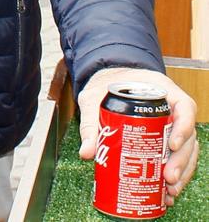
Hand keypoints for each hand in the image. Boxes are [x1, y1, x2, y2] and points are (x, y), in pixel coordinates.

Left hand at [78, 67, 198, 205]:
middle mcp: (173, 108)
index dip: (182, 127)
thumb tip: (87, 153)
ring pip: (187, 150)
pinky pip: (177, 156)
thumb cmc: (104, 86)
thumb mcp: (94, 100)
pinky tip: (167, 191)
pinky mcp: (166, 138)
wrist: (105, 83)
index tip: (171, 145)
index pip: (184, 107)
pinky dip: (175, 174)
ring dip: (182, 172)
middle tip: (168, 178)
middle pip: (187, 135)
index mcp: (162, 91)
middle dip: (181, 160)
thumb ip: (90, 124)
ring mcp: (172, 124)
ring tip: (170, 191)